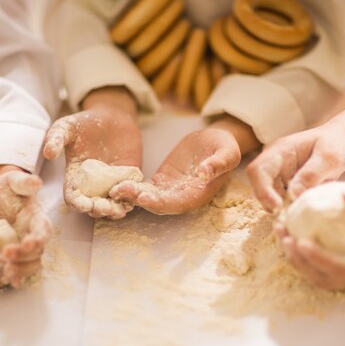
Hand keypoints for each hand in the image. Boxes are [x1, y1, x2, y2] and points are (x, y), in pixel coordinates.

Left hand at [0, 169, 50, 287]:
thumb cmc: (8, 188)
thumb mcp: (13, 181)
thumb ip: (24, 182)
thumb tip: (36, 181)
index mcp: (38, 218)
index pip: (43, 232)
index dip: (37, 239)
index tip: (26, 243)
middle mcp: (35, 235)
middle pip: (37, 253)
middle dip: (24, 257)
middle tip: (6, 255)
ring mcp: (25, 247)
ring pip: (30, 264)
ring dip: (20, 270)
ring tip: (5, 272)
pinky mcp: (15, 254)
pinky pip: (19, 269)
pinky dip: (15, 276)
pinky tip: (5, 280)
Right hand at [43, 87, 141, 218]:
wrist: (112, 115)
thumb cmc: (85, 122)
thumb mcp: (66, 127)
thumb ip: (56, 138)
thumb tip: (48, 153)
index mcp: (75, 177)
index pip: (73, 197)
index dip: (77, 203)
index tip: (83, 205)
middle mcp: (92, 185)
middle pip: (94, 206)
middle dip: (98, 210)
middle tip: (104, 208)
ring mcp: (111, 184)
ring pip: (113, 204)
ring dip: (116, 210)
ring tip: (120, 210)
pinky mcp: (128, 179)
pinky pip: (130, 193)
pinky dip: (132, 198)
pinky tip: (134, 199)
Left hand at [110, 127, 240, 214]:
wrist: (214, 141)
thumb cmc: (226, 147)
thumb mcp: (229, 152)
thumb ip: (220, 163)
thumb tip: (206, 172)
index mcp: (198, 194)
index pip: (178, 204)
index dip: (161, 203)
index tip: (145, 198)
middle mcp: (182, 197)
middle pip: (158, 204)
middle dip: (140, 200)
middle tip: (122, 192)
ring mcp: (170, 190)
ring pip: (148, 197)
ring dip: (131, 195)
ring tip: (115, 189)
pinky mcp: (161, 181)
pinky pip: (144, 186)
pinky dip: (131, 186)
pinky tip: (116, 183)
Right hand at [247, 125, 344, 211]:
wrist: (342, 141)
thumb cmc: (336, 144)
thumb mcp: (329, 157)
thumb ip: (311, 175)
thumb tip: (292, 195)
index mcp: (280, 152)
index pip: (258, 170)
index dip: (262, 190)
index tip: (277, 206)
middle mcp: (274, 164)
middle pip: (259, 186)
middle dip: (269, 203)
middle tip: (286, 218)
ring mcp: (279, 176)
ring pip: (268, 197)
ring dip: (278, 209)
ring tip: (294, 219)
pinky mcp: (286, 187)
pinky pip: (281, 201)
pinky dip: (287, 210)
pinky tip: (299, 215)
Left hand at [279, 184, 344, 289]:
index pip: (341, 269)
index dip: (318, 260)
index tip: (300, 241)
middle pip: (324, 278)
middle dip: (300, 262)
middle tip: (285, 238)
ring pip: (315, 275)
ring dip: (294, 259)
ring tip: (282, 233)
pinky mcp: (337, 262)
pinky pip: (314, 264)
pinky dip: (297, 252)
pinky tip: (287, 231)